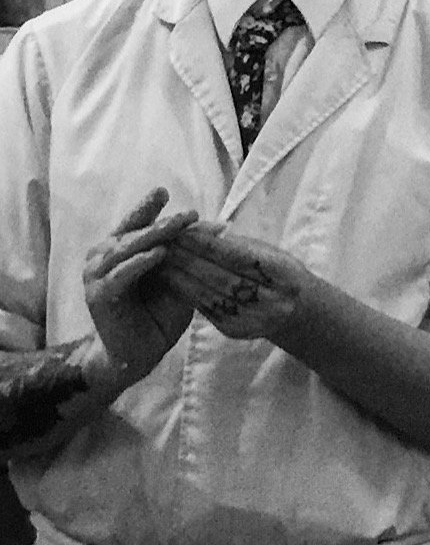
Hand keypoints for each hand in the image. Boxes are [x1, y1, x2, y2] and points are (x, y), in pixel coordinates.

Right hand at [81, 188, 199, 399]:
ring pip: (125, 249)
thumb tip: (218, 228)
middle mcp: (103, 258)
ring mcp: (97, 276)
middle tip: (187, 214)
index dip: (148, 207)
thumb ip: (187, 256)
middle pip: (132, 232)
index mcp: (120, 251)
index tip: (164, 191)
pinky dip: (139, 263)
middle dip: (159, 220)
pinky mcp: (100, 296)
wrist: (135, 354)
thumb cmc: (157, 315)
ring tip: (176, 227)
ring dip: (152, 236)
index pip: (134, 223)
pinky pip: (120, 275)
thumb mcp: (178, 280)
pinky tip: (158, 254)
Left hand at [161, 222, 317, 344]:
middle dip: (187, 259)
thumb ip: (237, 244)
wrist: (297, 311)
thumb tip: (200, 232)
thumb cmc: (279, 273)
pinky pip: (203, 308)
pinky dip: (184, 291)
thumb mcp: (269, 252)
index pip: (238, 257)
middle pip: (220, 277)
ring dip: (179, 275)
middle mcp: (271, 301)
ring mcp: (252, 319)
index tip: (183, 231)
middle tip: (161, 242)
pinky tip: (168, 278)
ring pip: (208, 294)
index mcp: (283, 275)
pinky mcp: (234, 330)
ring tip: (158, 259)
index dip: (207, 245)